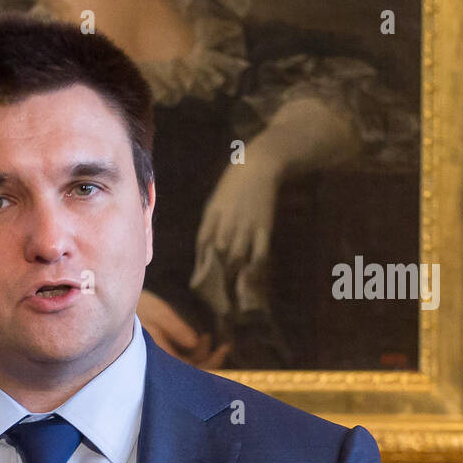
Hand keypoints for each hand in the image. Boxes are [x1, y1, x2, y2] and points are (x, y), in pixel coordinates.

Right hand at [137, 291, 230, 368]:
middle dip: (209, 363)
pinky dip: (193, 352)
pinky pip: (180, 360)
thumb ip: (174, 328)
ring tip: (208, 338)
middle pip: (188, 373)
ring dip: (201, 356)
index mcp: (155, 356)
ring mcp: (158, 359)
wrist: (116, 304)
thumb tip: (193, 343)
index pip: (187, 370)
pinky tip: (200, 339)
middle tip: (225, 347)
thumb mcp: (157, 312)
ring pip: (185, 367)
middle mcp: (157, 362)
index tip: (222, 349)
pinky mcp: (159, 353)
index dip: (209, 364)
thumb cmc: (135, 306)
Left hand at [191, 149, 283, 290]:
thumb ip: (209, 227)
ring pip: (238, 258)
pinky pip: (260, 252)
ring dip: (234, 278)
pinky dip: (255, 268)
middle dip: (217, 277)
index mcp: (211, 217)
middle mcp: (227, 224)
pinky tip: (252, 279)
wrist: (259, 166)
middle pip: (219, 257)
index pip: (202, 246)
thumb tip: (205, 253)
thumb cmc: (233, 186)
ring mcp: (247, 226)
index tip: (198, 285)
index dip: (200, 266)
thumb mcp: (214, 204)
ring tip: (232, 293)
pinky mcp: (264, 227)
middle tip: (216, 296)